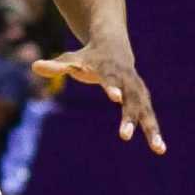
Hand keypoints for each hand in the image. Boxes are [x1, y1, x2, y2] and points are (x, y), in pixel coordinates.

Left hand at [29, 43, 165, 154]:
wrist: (113, 45)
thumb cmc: (87, 56)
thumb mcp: (71, 60)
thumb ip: (55, 66)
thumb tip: (34, 66)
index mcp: (108, 69)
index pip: (110, 78)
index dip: (112, 87)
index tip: (115, 97)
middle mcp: (126, 79)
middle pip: (130, 99)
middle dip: (129, 117)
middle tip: (125, 136)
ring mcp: (137, 89)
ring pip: (145, 110)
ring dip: (151, 129)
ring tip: (158, 150)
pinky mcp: (142, 98)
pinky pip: (149, 116)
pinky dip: (154, 131)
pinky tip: (160, 149)